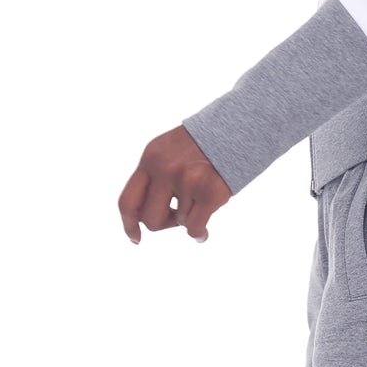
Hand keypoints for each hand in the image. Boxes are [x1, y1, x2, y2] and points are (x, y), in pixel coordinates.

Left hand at [118, 125, 231, 243]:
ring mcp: (187, 180)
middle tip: (176, 216)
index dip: (128, 224)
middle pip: (150, 219)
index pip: (128, 200)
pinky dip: (199, 233)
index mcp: (151, 158)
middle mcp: (165, 169)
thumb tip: (143, 219)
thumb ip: (154, 178)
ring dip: (190, 216)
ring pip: (179, 222)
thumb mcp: (169, 151)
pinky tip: (203, 233)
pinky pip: (195, 227)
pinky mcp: (209, 191)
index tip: (135, 238)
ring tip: (202, 198)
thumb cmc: (203, 144)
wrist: (238, 127)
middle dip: (164, 223)